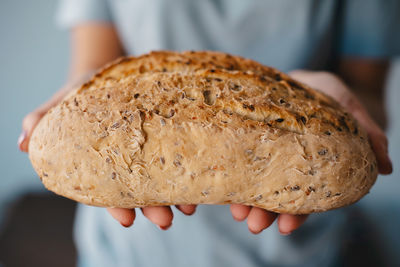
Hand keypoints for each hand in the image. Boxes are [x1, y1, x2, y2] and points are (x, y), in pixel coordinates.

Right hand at [18, 92, 196, 230]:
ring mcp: (150, 150)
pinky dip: (188, 170)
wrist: (111, 72)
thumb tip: (24, 142)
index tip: (126, 220)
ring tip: (187, 207)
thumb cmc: (84, 90)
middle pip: (140, 191)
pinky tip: (198, 180)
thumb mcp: (62, 101)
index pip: (107, 191)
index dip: (116, 206)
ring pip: (163, 180)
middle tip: (165, 220)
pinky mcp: (167, 134)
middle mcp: (128, 162)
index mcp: (102, 161)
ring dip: (175, 196)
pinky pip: (180, 156)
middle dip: (152, 208)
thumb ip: (42, 120)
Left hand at [229, 70, 392, 235]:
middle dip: (267, 214)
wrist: (293, 78)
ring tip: (238, 213)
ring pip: (256, 184)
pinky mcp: (247, 143)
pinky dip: (233, 177)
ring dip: (247, 202)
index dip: (300, 213)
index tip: (287, 227)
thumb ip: (366, 132)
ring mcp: (265, 155)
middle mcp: (288, 165)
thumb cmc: (322, 93)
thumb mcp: (346, 104)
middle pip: (278, 196)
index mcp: (314, 164)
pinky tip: (226, 188)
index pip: (309, 195)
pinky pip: (238, 164)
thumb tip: (386, 167)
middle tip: (255, 226)